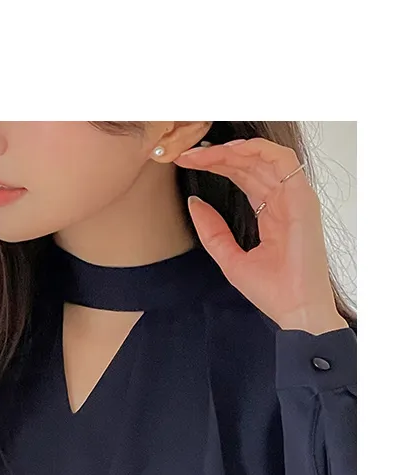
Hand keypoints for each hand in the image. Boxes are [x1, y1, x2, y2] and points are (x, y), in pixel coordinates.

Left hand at [175, 137, 348, 333]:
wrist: (294, 308)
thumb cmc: (271, 290)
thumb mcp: (229, 258)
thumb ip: (212, 230)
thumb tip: (194, 202)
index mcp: (269, 212)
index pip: (242, 177)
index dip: (215, 166)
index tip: (187, 164)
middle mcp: (283, 200)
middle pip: (249, 165)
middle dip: (216, 156)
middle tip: (187, 155)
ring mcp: (294, 197)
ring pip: (263, 158)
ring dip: (232, 150)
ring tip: (202, 153)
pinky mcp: (302, 197)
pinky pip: (282, 161)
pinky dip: (257, 150)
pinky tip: (231, 152)